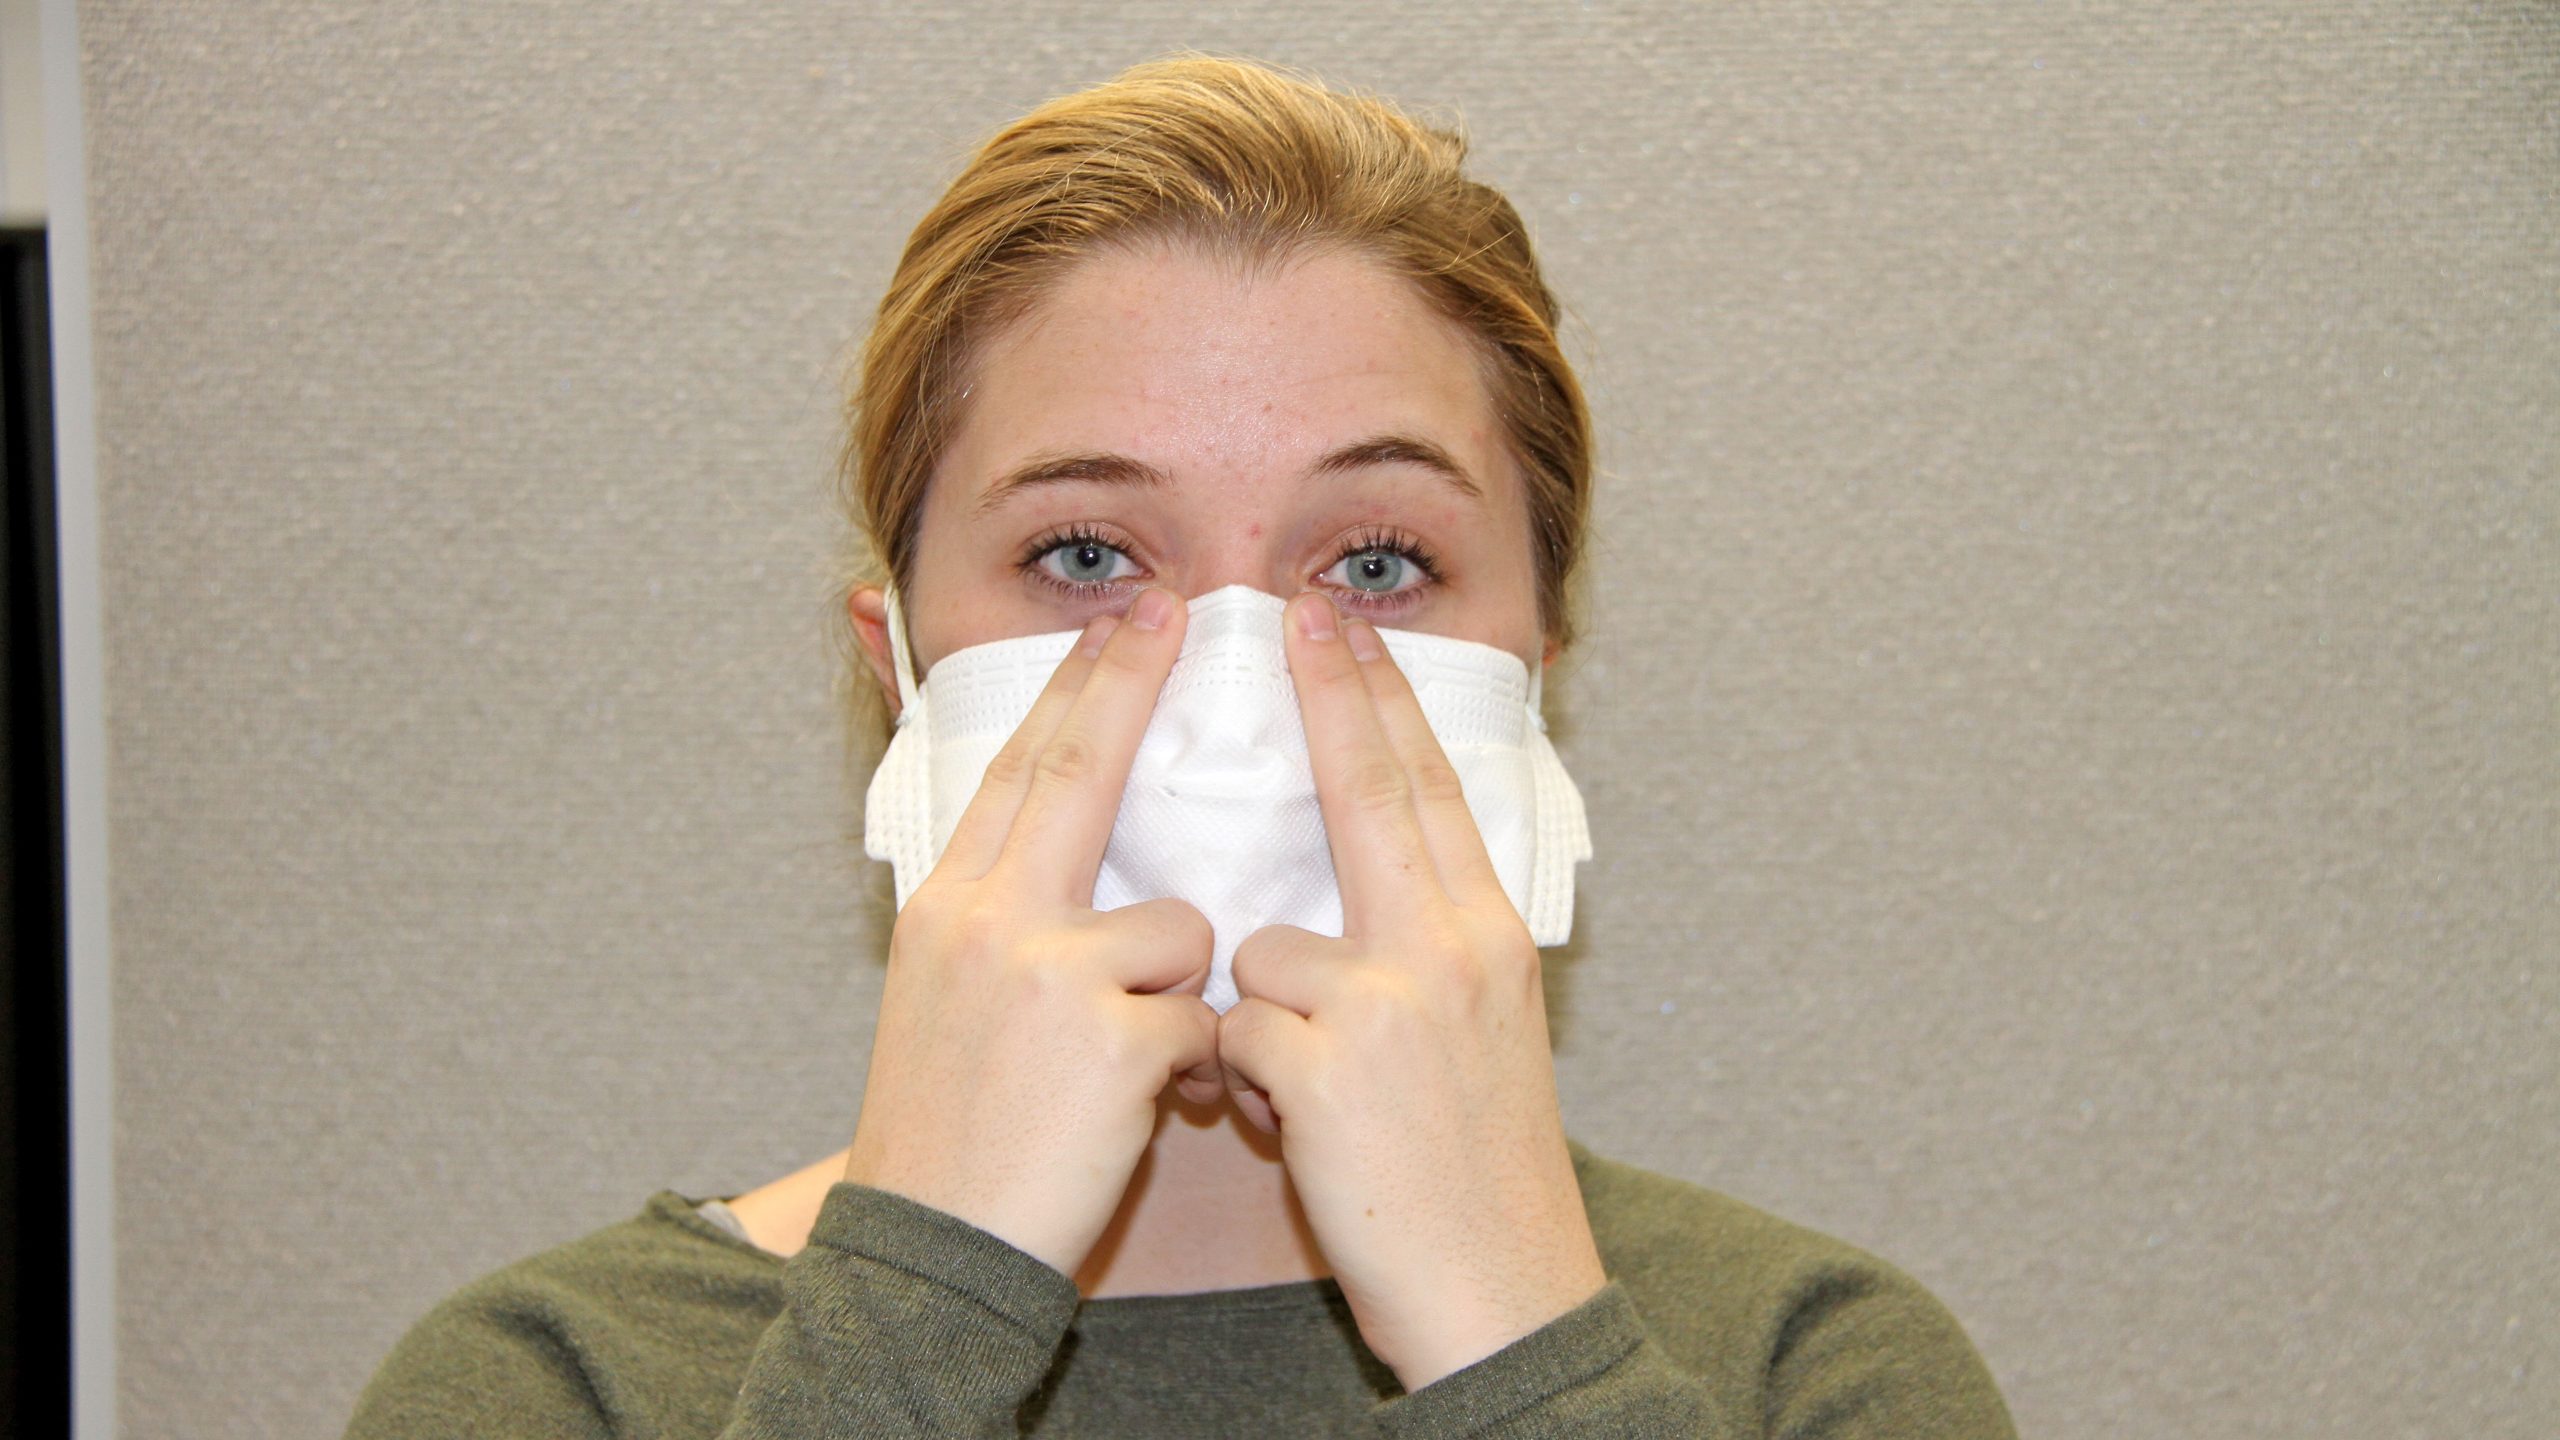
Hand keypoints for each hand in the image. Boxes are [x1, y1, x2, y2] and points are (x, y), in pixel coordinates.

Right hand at [843, 587, 1222, 1276]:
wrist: (928, 1250)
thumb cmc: (950, 1132)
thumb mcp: (942, 997)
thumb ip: (998, 916)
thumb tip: (1051, 855)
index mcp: (948, 908)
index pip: (1021, 771)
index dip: (1074, 689)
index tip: (1114, 620)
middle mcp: (990, 922)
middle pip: (1077, 774)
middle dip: (1126, 682)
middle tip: (1168, 605)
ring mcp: (1052, 975)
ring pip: (1178, 929)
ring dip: (1175, 994)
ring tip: (1118, 1070)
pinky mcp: (1112, 1039)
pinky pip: (1202, 1021)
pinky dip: (1190, 1068)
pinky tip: (1131, 1114)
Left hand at [1215, 593, 1608, 1391]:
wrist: (1504, 1295)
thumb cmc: (1476, 1177)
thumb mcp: (1479, 1038)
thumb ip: (1421, 955)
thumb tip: (1346, 901)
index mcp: (1487, 938)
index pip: (1425, 790)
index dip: (1381, 701)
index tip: (1349, 625)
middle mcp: (1451, 948)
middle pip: (1373, 792)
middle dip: (1334, 693)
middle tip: (1300, 609)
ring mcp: (1392, 999)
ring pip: (1267, 951)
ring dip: (1265, 1024)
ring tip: (1318, 1103)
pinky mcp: (1333, 1062)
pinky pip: (1238, 1034)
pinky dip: (1249, 1087)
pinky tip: (1304, 1139)